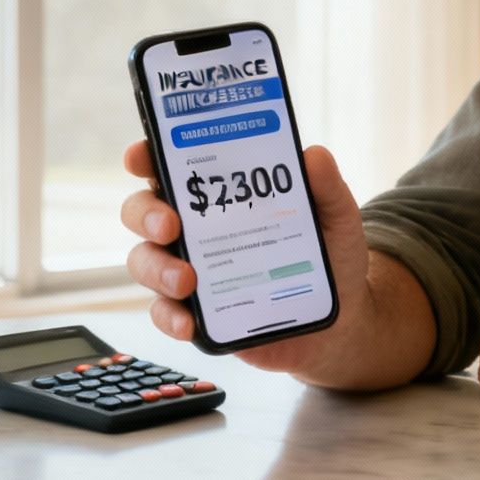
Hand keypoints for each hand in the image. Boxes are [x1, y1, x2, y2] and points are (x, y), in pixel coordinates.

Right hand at [120, 139, 378, 379]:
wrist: (339, 323)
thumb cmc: (329, 258)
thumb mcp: (336, 219)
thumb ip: (327, 188)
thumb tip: (314, 156)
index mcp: (221, 195)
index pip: (172, 166)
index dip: (147, 156)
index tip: (140, 156)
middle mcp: (196, 228)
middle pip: (144, 210)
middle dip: (147, 214)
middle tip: (171, 225)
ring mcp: (190, 270)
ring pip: (145, 260)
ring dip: (157, 268)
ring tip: (186, 281)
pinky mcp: (195, 313)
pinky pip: (163, 312)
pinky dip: (168, 316)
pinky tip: (188, 323)